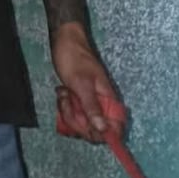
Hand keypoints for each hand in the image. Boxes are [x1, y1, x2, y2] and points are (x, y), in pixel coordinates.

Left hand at [51, 23, 124, 141]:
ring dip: (68, 113)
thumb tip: (104, 130)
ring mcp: (89, 106)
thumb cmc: (75, 59)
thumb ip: (93, 108)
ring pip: (81, 126)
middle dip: (77, 121)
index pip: (115, 129)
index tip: (88, 127)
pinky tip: (62, 94)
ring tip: (64, 94)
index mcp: (109, 102)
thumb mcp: (82, 85)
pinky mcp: (79, 105)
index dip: (103, 135)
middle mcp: (102, 107)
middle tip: (69, 102)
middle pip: (94, 132)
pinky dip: (64, 109)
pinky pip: (72, 118)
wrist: (65, 42)